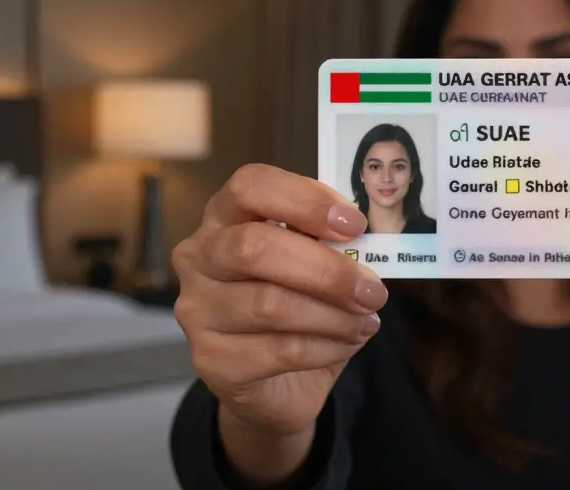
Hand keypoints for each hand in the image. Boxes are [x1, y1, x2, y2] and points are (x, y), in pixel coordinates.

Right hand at [172, 164, 384, 437]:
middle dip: (325, 270)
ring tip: (367, 321)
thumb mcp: (315, 262)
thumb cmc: (297, 306)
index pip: (249, 186)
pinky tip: (348, 343)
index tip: (354, 223)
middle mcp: (198, 257)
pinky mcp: (210, 360)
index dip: (304, 199)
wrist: (275, 382)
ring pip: (269, 304)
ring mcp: (197, 310)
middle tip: (372, 290)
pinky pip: (278, 350)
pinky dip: (326, 347)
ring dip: (333, 315)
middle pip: (253, 247)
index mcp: (224, 216)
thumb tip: (363, 242)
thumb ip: (330, 242)